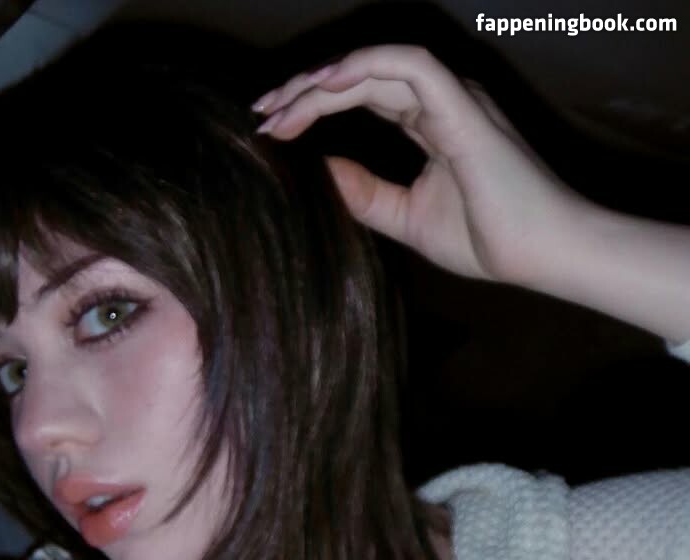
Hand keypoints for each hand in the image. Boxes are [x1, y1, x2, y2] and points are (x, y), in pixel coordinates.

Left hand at [253, 45, 689, 343]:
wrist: (539, 254)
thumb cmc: (486, 238)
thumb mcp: (405, 217)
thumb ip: (364, 192)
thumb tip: (319, 171)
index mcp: (430, 122)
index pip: (362, 96)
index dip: (314, 104)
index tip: (271, 130)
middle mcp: (439, 101)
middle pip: (361, 76)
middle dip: (305, 89)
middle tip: (261, 114)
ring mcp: (452, 99)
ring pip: (375, 66)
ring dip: (322, 81)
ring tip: (279, 108)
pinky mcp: (462, 107)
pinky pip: (409, 66)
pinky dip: (363, 68)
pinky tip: (323, 87)